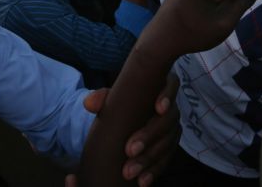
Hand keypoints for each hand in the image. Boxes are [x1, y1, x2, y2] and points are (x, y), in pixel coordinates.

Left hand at [66, 75, 180, 186]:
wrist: (127, 123)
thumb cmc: (123, 104)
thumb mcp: (113, 99)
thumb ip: (102, 98)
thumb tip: (89, 104)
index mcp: (160, 88)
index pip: (171, 84)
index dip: (168, 95)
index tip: (158, 108)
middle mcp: (170, 108)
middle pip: (168, 120)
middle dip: (150, 135)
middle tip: (129, 150)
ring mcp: (172, 129)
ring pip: (167, 143)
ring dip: (149, 159)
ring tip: (129, 172)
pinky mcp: (170, 147)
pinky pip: (166, 160)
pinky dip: (154, 171)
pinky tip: (142, 181)